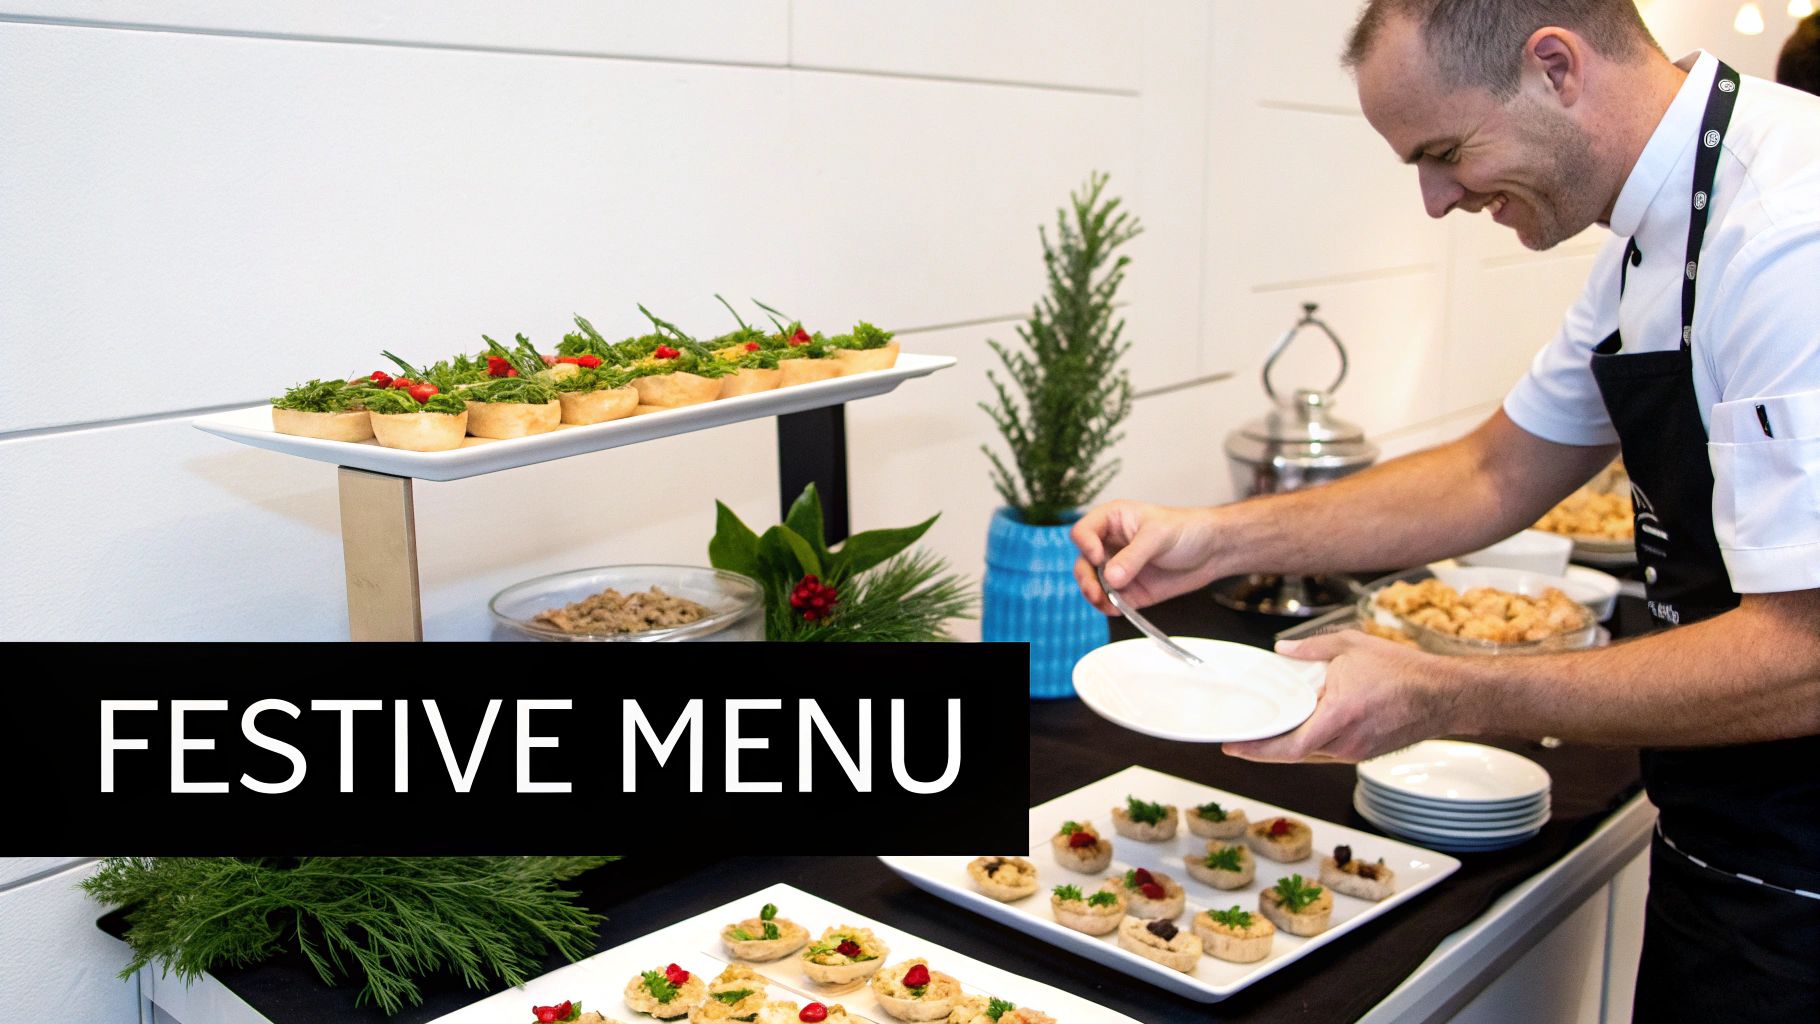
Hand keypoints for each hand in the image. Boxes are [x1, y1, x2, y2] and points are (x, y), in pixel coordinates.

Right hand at [1071, 500, 1221, 614]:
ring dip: (1094, 595)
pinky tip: (1117, 609)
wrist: (1213, 551)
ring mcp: (1118, 570)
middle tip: (1095, 591)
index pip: (1083, 531)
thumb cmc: (1186, 529)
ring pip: (1093, 584)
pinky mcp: (1130, 591)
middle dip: (1086, 578)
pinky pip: (1111, 601)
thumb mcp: (1158, 536)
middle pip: (1083, 562)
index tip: (1097, 557)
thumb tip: (1111, 579)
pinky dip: (1109, 607)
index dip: (1085, 545)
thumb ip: (1133, 557)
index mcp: (1111, 521)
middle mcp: (1110, 545)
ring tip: (1104, 602)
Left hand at [1222, 631, 1466, 763]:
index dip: (1257, 750)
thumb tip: (1281, 651)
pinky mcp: (1364, 753)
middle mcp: (1345, 740)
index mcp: (1339, 714)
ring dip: (1287, 745)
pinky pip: (1327, 752)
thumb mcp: (1351, 645)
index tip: (1233, 746)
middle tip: (1239, 740)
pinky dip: (1308, 744)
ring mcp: (1355, 751)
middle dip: (1264, 748)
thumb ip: (1312, 649)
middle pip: (1293, 754)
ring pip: (1309, 755)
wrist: (1444, 695)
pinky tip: (1297, 730)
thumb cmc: (1402, 670)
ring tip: (1264, 731)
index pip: (1289, 745)